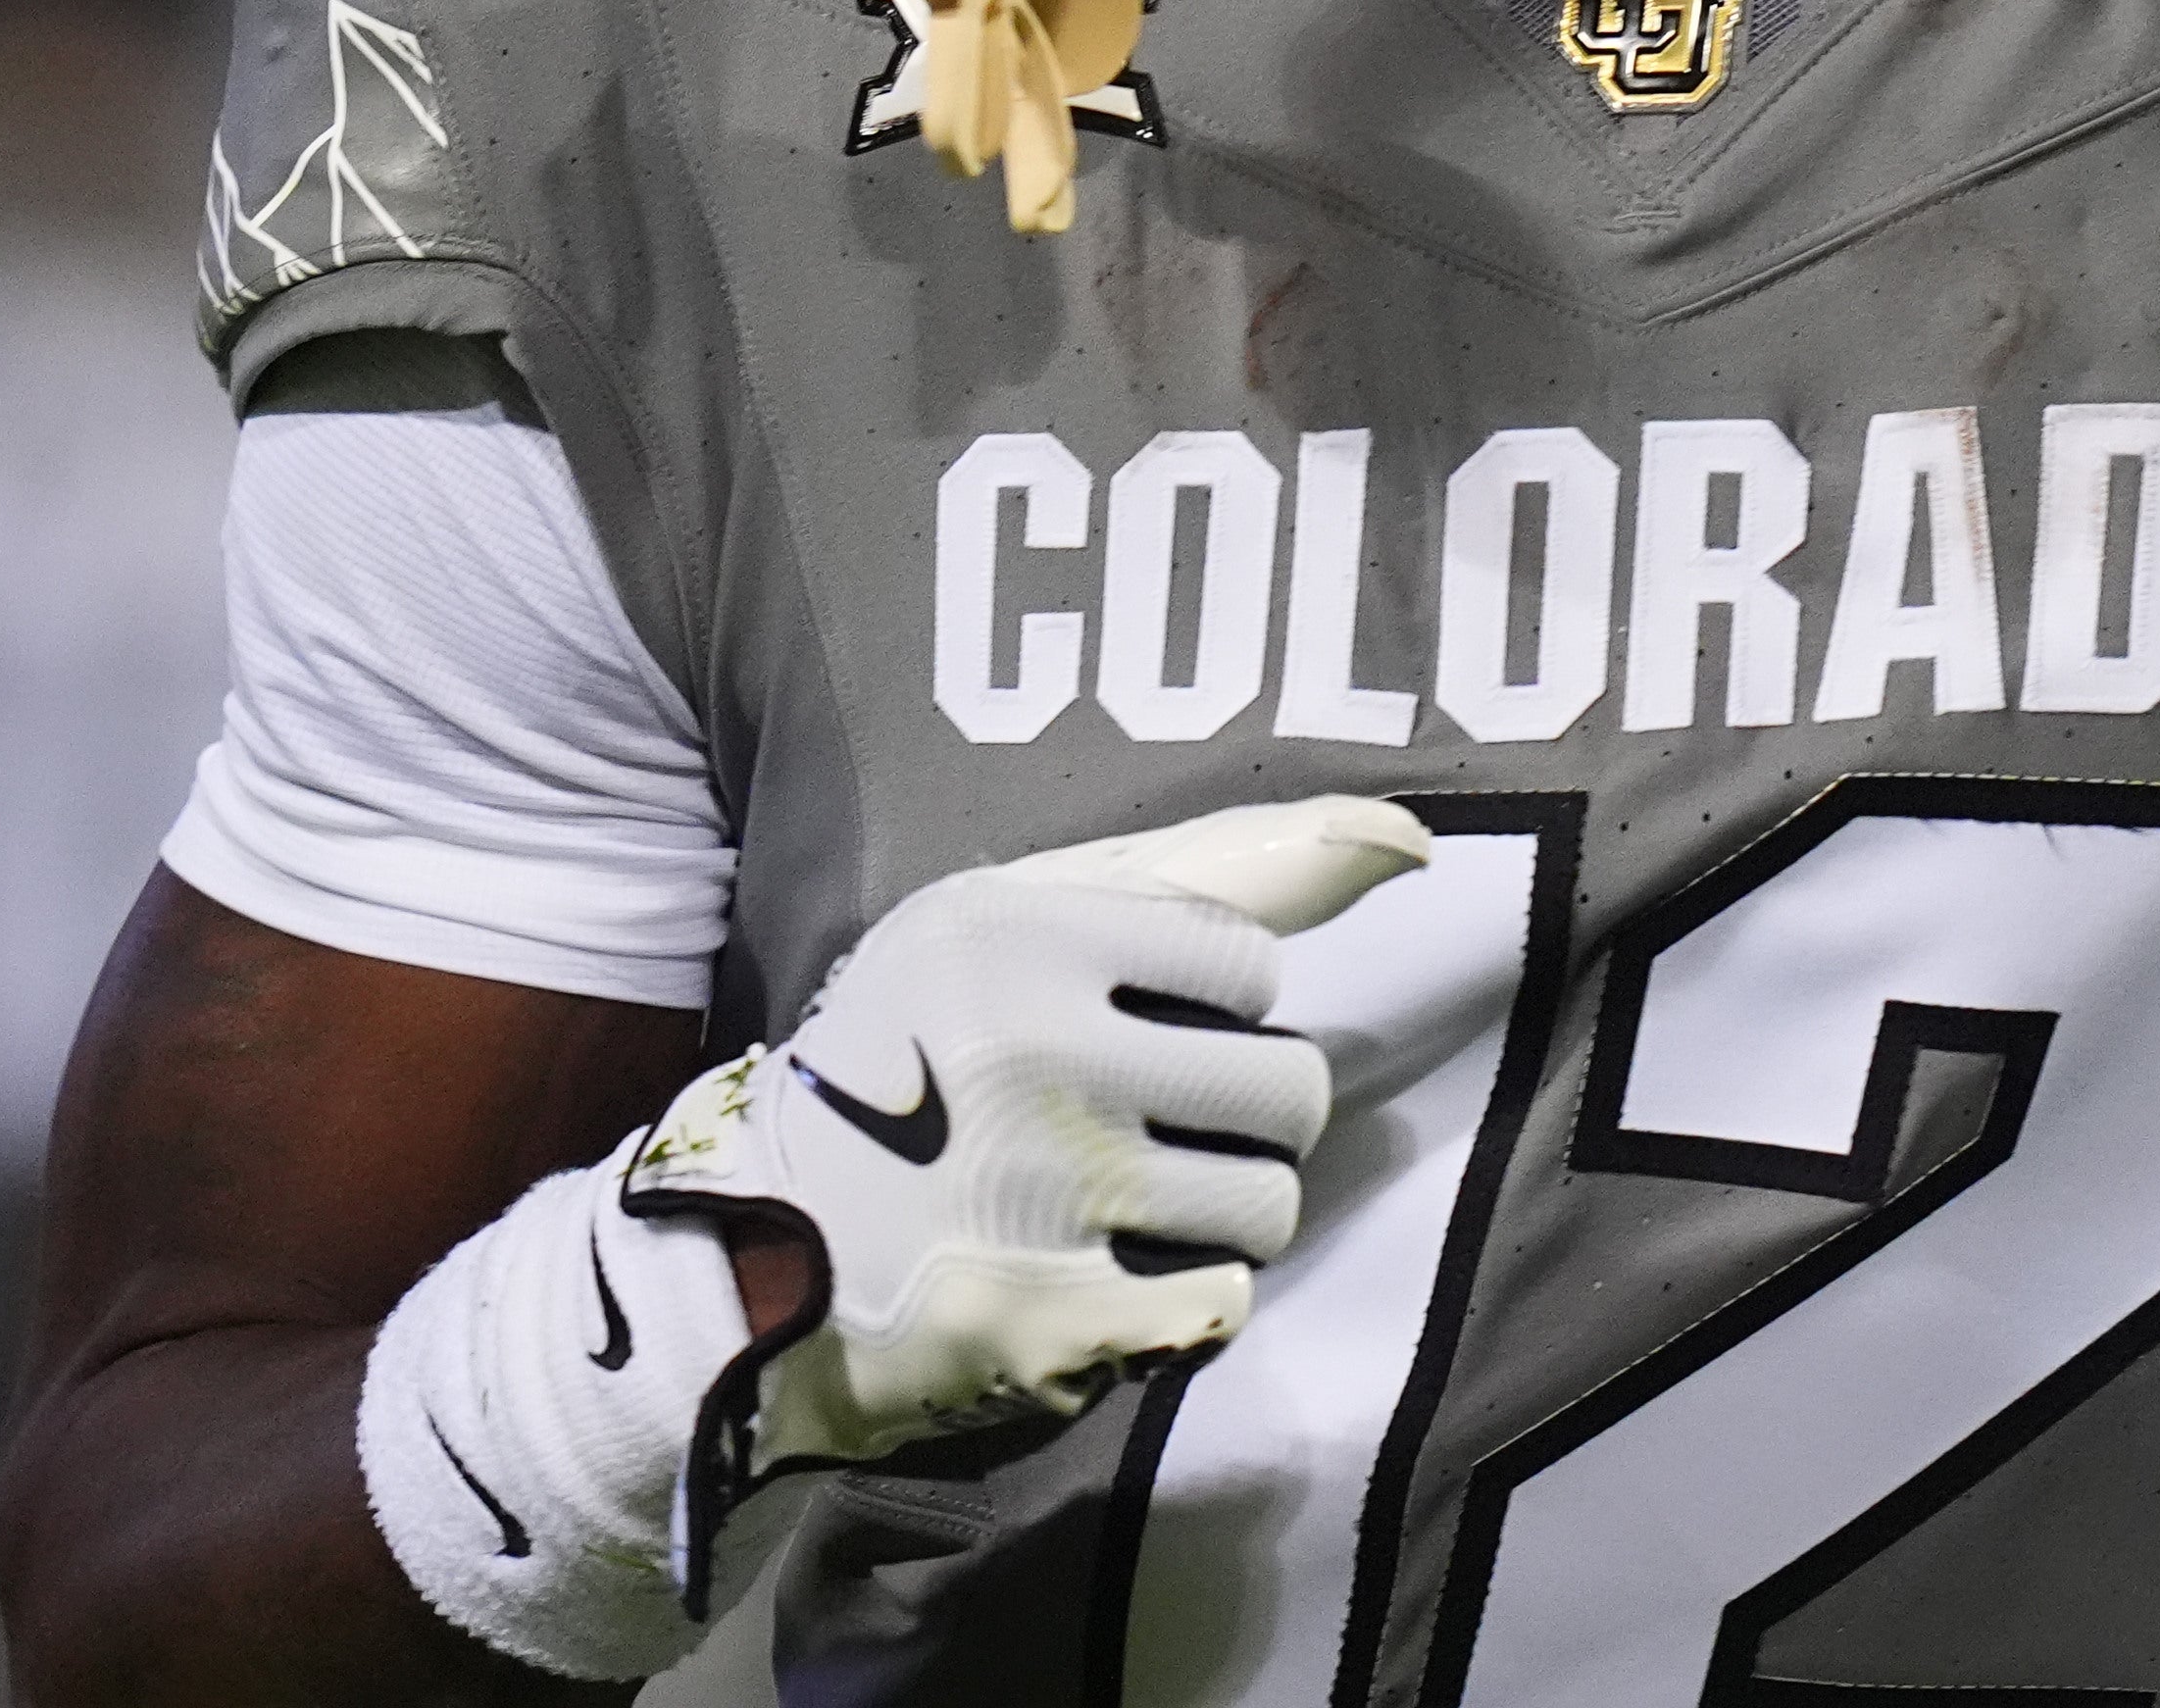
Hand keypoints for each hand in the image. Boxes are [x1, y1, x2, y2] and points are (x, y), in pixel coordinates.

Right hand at [624, 794, 1430, 1467]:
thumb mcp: (1011, 917)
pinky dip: (1190, 1298)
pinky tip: (1123, 1273)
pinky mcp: (1050, 1320)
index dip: (1217, 1006)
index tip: (1146, 1026)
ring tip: (1144, 1199)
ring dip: (1228, 1210)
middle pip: (1289, 1089)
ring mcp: (1047, 1195)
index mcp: (1023, 935)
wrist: (750, 1243)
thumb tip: (1409, 840)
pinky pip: (1223, 1304)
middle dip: (1249, 1114)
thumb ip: (1207, 868)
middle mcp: (1038, 1055)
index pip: (1251, 966)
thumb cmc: (910, 1056)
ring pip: (1270, 1204)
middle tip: (1168, 1124)